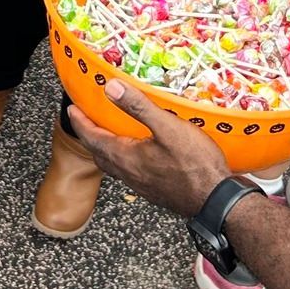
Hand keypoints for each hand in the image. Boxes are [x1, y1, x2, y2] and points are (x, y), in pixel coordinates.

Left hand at [67, 79, 229, 217]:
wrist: (216, 200)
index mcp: (126, 157)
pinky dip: (124, 159)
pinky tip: (139, 154)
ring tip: (110, 135)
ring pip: (114, 166)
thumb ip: (138, 107)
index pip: (93, 138)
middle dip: (90, 136)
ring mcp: (142, 185)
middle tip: (87, 121)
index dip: (81, 123)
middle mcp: (129, 174)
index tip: (73, 111)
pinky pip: (130, 173)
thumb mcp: (168, 127)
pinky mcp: (155, 191)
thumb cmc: (196, 165)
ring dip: (107, 149)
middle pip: (100, 154)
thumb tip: (111, 88)